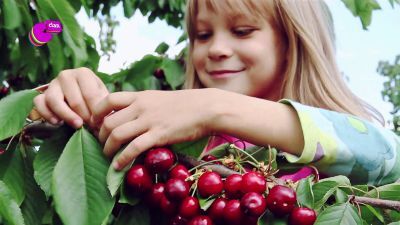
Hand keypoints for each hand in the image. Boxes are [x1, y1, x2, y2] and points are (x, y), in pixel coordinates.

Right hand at [33, 67, 108, 128]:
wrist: (81, 99)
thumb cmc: (95, 99)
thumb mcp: (103, 98)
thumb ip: (104, 105)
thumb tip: (105, 118)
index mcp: (83, 73)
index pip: (90, 95)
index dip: (96, 112)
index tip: (101, 123)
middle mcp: (66, 75)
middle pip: (74, 100)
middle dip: (84, 117)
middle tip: (92, 128)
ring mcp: (52, 84)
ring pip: (54, 100)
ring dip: (67, 116)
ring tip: (77, 126)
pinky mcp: (41, 94)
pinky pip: (39, 104)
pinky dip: (47, 114)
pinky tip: (58, 123)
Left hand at [91, 88, 221, 169]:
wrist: (207, 108)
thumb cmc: (187, 105)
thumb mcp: (160, 99)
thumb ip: (144, 106)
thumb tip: (132, 117)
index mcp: (140, 96)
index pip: (107, 99)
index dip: (96, 113)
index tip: (95, 124)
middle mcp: (140, 107)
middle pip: (107, 121)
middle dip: (100, 136)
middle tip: (101, 144)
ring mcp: (149, 121)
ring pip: (116, 134)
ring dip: (107, 149)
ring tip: (107, 157)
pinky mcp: (159, 135)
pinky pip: (133, 148)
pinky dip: (121, 159)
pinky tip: (118, 166)